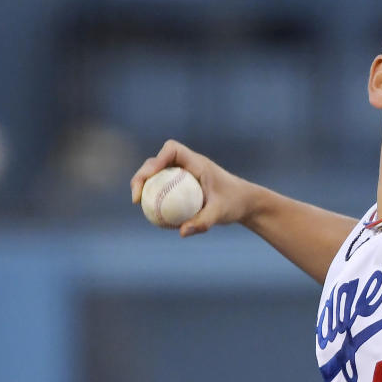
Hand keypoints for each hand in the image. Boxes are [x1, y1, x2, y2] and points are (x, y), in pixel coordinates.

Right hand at [130, 139, 251, 236]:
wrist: (246, 203)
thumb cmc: (235, 203)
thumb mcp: (221, 213)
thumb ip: (203, 221)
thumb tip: (181, 232)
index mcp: (197, 163)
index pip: (172, 150)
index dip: (156, 160)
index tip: (148, 178)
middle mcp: (188, 165)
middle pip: (157, 162)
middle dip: (142, 175)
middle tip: (136, 197)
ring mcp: (183, 174)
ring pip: (157, 174)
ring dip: (145, 185)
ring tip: (138, 203)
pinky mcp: (182, 184)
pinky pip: (163, 187)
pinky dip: (155, 196)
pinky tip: (150, 214)